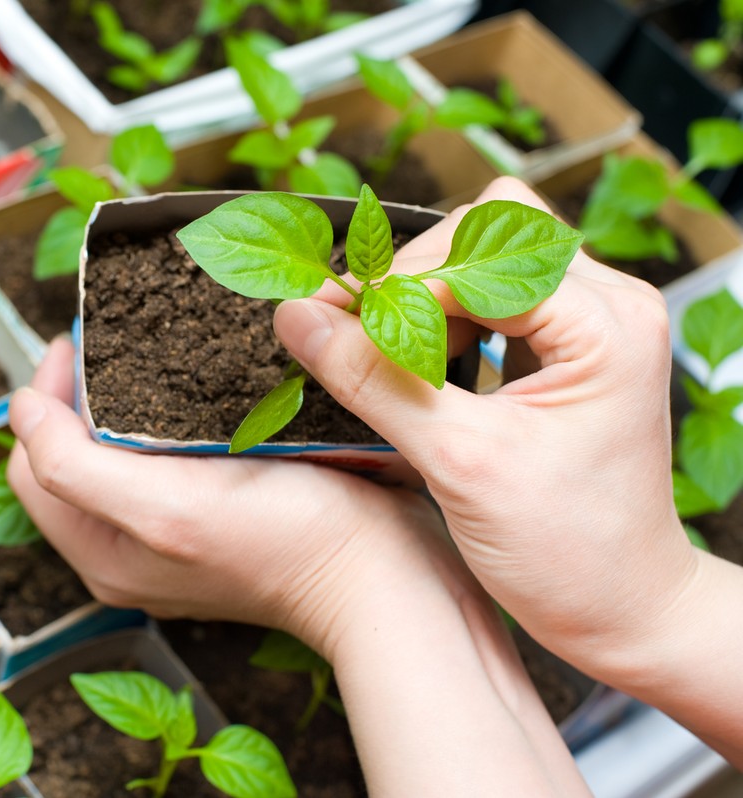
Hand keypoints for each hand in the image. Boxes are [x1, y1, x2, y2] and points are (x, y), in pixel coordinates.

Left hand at [5, 339, 441, 645]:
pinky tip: (199, 386)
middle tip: (114, 337)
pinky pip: (168, 456)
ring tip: (150, 351)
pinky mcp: (217, 517)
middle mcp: (127, 548)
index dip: (46, 395)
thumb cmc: (287, 543)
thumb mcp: (164, 509)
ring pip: (118, 451)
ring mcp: (173, 534)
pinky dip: (168, 414)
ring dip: (125, 396)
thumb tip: (18, 409)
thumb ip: (73, 467)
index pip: (32, 461)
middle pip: (70, 454)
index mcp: (99, 550)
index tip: (81, 342)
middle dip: (82, 390)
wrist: (384, 577)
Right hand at [274, 176, 742, 761]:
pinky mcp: (567, 348)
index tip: (323, 316)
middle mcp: (608, 305)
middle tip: (348, 331)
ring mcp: (590, 324)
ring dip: (422, 298)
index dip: (392, 282)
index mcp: (605, 324)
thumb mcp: (459, 464)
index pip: (476, 255)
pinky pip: (491, 299)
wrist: (621, 610)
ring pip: (483, 259)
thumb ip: (374, 382)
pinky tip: (416, 366)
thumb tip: (296, 319)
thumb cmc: (567, 552)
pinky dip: (440, 321)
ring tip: (383, 355)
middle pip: (484, 233)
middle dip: (408, 279)